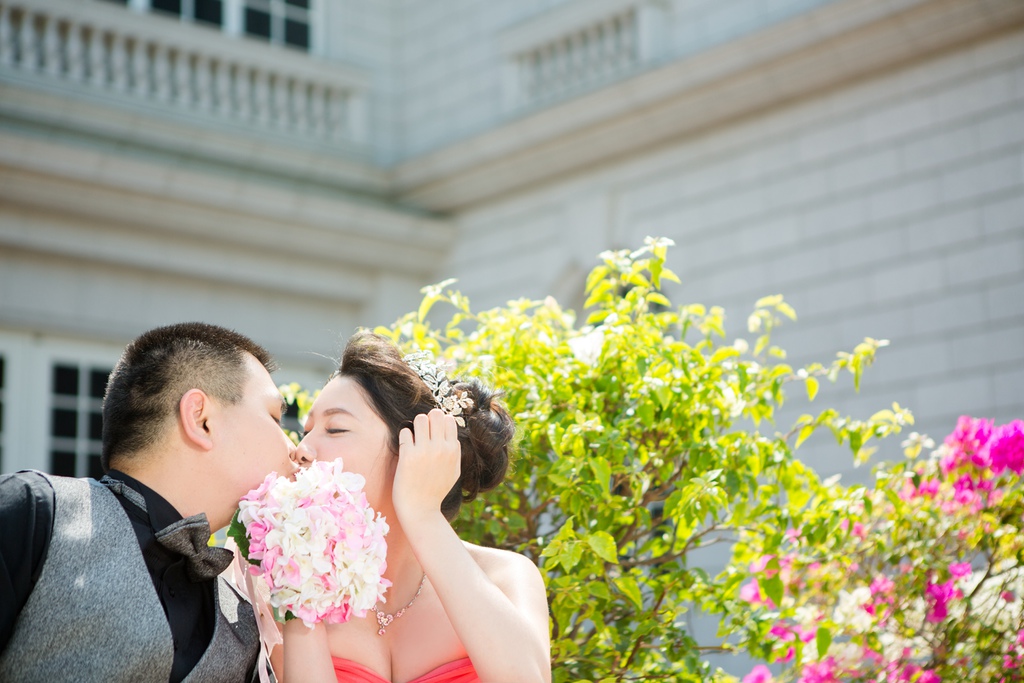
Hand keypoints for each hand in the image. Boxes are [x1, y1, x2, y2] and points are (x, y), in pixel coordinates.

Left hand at [392, 409, 460, 525]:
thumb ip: (454, 452)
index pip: (449, 420)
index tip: (434, 432)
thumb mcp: (454, 471)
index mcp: (453, 451)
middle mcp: (441, 448)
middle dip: (428, 420)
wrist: (420, 510)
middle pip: (435, 414)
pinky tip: (406, 447)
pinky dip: (405, 436)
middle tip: (423, 431)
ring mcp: (424, 451)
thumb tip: (451, 434)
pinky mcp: (408, 456)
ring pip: (420, 419)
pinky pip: (405, 432)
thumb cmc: (436, 491)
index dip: (440, 423)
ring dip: (415, 425)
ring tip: (414, 437)